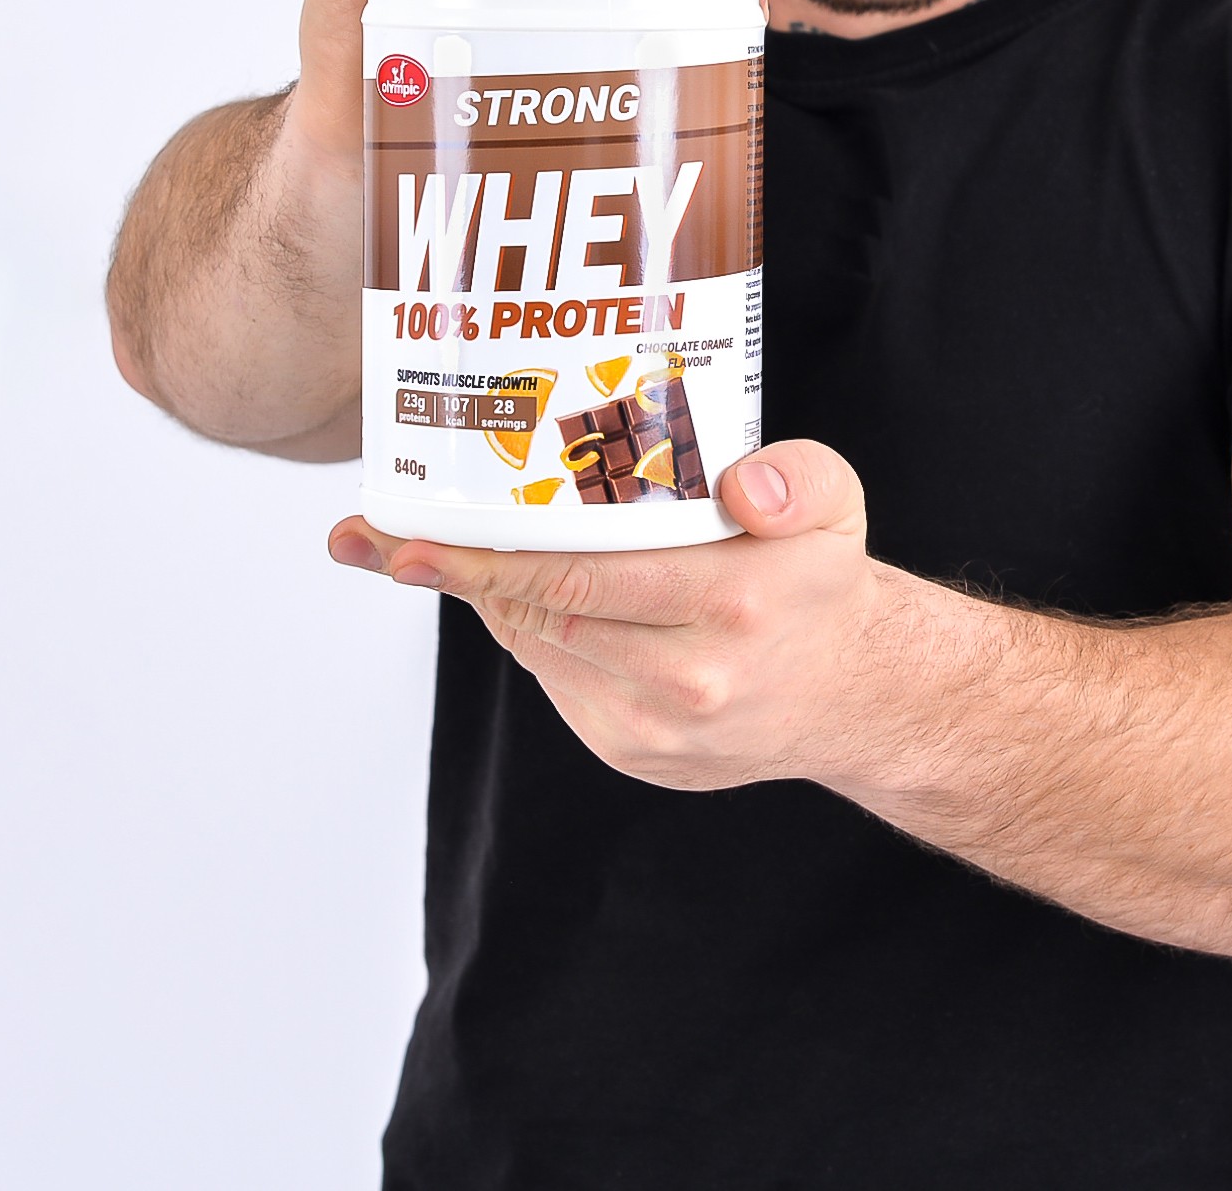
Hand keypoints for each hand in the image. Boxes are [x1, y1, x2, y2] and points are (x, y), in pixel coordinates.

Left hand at [327, 441, 910, 791]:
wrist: (852, 693)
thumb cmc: (820, 581)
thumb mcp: (834, 502)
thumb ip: (795, 477)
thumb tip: (741, 487)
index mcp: (729, 607)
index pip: (578, 579)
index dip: (484, 560)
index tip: (407, 542)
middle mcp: (684, 680)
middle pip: (539, 616)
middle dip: (454, 574)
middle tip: (379, 536)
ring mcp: (651, 730)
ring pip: (539, 649)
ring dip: (485, 601)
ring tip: (428, 551)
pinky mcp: (631, 755)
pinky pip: (556, 680)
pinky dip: (529, 633)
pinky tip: (514, 592)